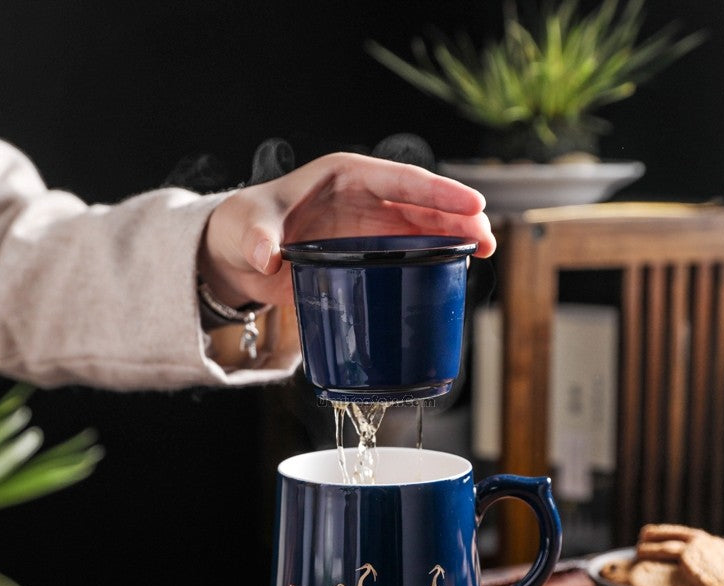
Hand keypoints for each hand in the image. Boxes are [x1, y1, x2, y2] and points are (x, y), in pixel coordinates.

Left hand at [198, 151, 495, 307]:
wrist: (237, 257)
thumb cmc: (242, 226)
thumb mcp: (246, 225)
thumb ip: (258, 236)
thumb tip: (268, 254)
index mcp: (343, 177)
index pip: (399, 179)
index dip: (437, 191)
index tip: (472, 204)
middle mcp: (362, 198)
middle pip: (420, 203)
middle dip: (457, 216)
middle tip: (487, 236)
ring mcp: (367, 226)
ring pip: (421, 226)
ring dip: (453, 236)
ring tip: (484, 250)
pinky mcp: (366, 253)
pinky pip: (407, 252)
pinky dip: (432, 258)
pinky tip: (453, 270)